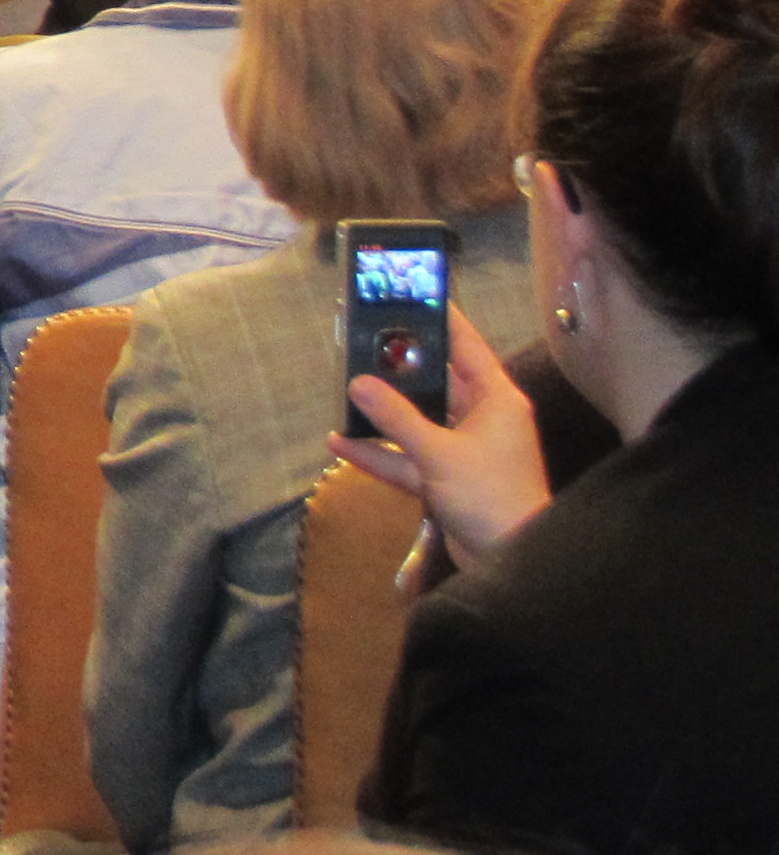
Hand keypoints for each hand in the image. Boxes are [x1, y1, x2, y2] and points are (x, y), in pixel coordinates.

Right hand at [327, 308, 551, 571]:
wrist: (512, 561)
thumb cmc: (490, 495)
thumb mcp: (439, 453)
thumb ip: (397, 418)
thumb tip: (357, 383)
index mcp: (496, 400)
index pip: (467, 347)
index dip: (443, 319)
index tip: (414, 293)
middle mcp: (482, 419)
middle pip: (436, 383)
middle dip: (398, 369)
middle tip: (362, 340)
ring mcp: (464, 451)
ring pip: (417, 422)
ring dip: (382, 415)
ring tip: (343, 391)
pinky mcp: (447, 480)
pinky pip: (408, 458)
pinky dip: (379, 454)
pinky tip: (341, 444)